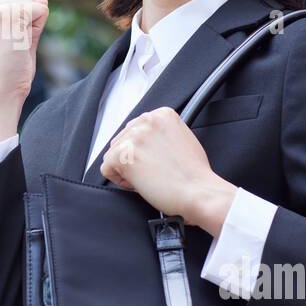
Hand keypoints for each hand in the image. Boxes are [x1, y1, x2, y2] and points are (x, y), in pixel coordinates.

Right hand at [0, 0, 48, 144]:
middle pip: (23, 2)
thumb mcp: (12, 41)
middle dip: (26, 25)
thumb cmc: (6, 73)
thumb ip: (26, 20)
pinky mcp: (10, 15)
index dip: (19, 27)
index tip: (4, 47)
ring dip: (32, 27)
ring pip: (32, 5)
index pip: (12, 3)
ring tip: (14, 48)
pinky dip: (39, 28)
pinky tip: (20, 45)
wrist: (0, 92)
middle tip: (11, 50)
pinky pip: (41, 10)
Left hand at [98, 106, 237, 235]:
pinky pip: (106, 168)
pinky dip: (118, 180)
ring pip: (113, 154)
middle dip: (133, 158)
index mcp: (163, 114)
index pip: (136, 129)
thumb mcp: (183, 139)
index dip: (143, 149)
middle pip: (122, 140)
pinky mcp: (124, 155)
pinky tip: (138, 184)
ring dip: (126, 169)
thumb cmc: (195, 174)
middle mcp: (147, 120)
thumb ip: (162, 134)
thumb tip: (147, 142)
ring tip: (148, 178)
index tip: (154, 159)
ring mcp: (135, 136)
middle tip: (151, 172)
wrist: (199, 192)